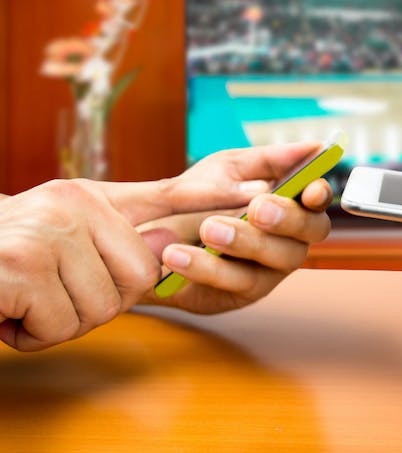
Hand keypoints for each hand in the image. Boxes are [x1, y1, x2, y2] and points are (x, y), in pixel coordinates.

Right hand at [0, 173, 256, 350]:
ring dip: (62, 320)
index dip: (212, 195)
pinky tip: (8, 311)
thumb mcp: (64, 242)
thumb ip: (118, 243)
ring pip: (101, 306)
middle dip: (99, 302)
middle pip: (139, 276)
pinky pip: (63, 325)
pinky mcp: (21, 266)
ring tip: (27, 300)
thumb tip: (169, 247)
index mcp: (91, 196)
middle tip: (54, 293)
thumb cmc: (7, 263)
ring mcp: (46, 230)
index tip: (255, 189)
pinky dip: (34, 333)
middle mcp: (72, 203)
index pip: (167, 193)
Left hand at [139, 142, 332, 313]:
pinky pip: (236, 281)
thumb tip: (312, 148)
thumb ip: (266, 160)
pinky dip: (206, 266)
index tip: (310, 190)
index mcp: (289, 200)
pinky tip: (177, 254)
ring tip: (207, 227)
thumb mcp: (226, 168)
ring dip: (245, 241)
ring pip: (278, 257)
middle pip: (312, 231)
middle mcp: (290, 236)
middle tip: (257, 209)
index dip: (321, 194)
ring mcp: (271, 268)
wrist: (146, 237)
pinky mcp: (243, 293)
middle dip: (288, 219)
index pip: (318, 198)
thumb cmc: (197, 197)